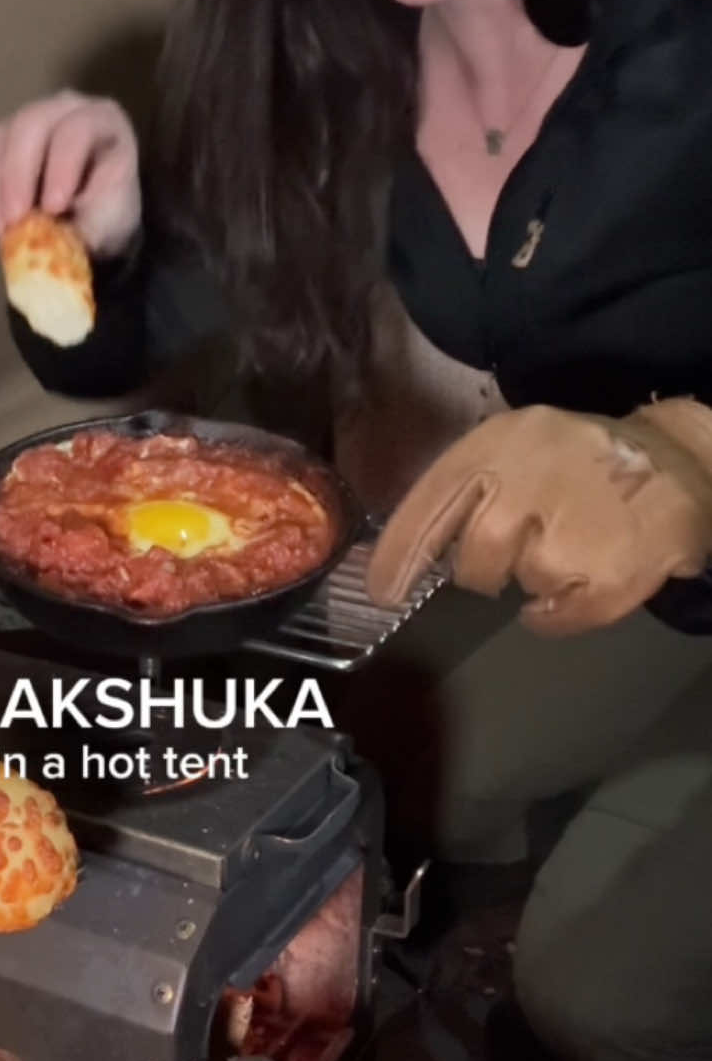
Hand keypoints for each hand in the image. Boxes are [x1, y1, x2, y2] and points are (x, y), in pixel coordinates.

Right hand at [0, 91, 141, 259]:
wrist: (97, 217)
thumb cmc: (108, 215)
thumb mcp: (107, 224)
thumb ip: (80, 227)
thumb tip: (45, 242)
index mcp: (104, 120)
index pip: (78, 130)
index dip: (61, 166)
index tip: (53, 208)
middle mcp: (68, 108)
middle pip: (31, 123)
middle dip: (19, 173)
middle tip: (16, 219)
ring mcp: (33, 116)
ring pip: (4, 138)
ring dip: (0, 187)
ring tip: (7, 228)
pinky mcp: (7, 136)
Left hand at [365, 401, 711, 635]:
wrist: (678, 464)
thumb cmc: (581, 461)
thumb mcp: (518, 444)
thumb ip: (468, 485)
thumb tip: (409, 550)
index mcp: (499, 444)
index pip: (430, 506)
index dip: (398, 556)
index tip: (382, 591)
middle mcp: (528, 482)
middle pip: (471, 558)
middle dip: (481, 569)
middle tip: (510, 552)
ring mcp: (570, 531)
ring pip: (515, 584)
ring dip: (529, 577)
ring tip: (565, 544)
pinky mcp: (607, 575)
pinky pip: (552, 616)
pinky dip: (556, 610)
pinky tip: (580, 576)